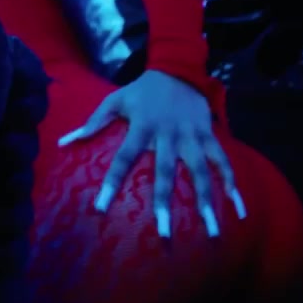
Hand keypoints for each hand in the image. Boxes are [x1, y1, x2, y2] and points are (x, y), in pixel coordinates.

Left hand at [58, 70, 245, 238]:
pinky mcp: (209, 136)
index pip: (123, 159)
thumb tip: (64, 142)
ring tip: (210, 230)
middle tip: (164, 234)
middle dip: (164, 204)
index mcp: (141, 128)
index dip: (112, 183)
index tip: (101, 208)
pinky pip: (223, 162)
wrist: (179, 69)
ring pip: (201, 173)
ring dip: (206, 201)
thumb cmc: (142, 91)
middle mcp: (168, 136)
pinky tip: (238, 208)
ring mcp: (192, 137)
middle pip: (165, 174)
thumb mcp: (115, 100)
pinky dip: (232, 183)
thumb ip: (92, 122)